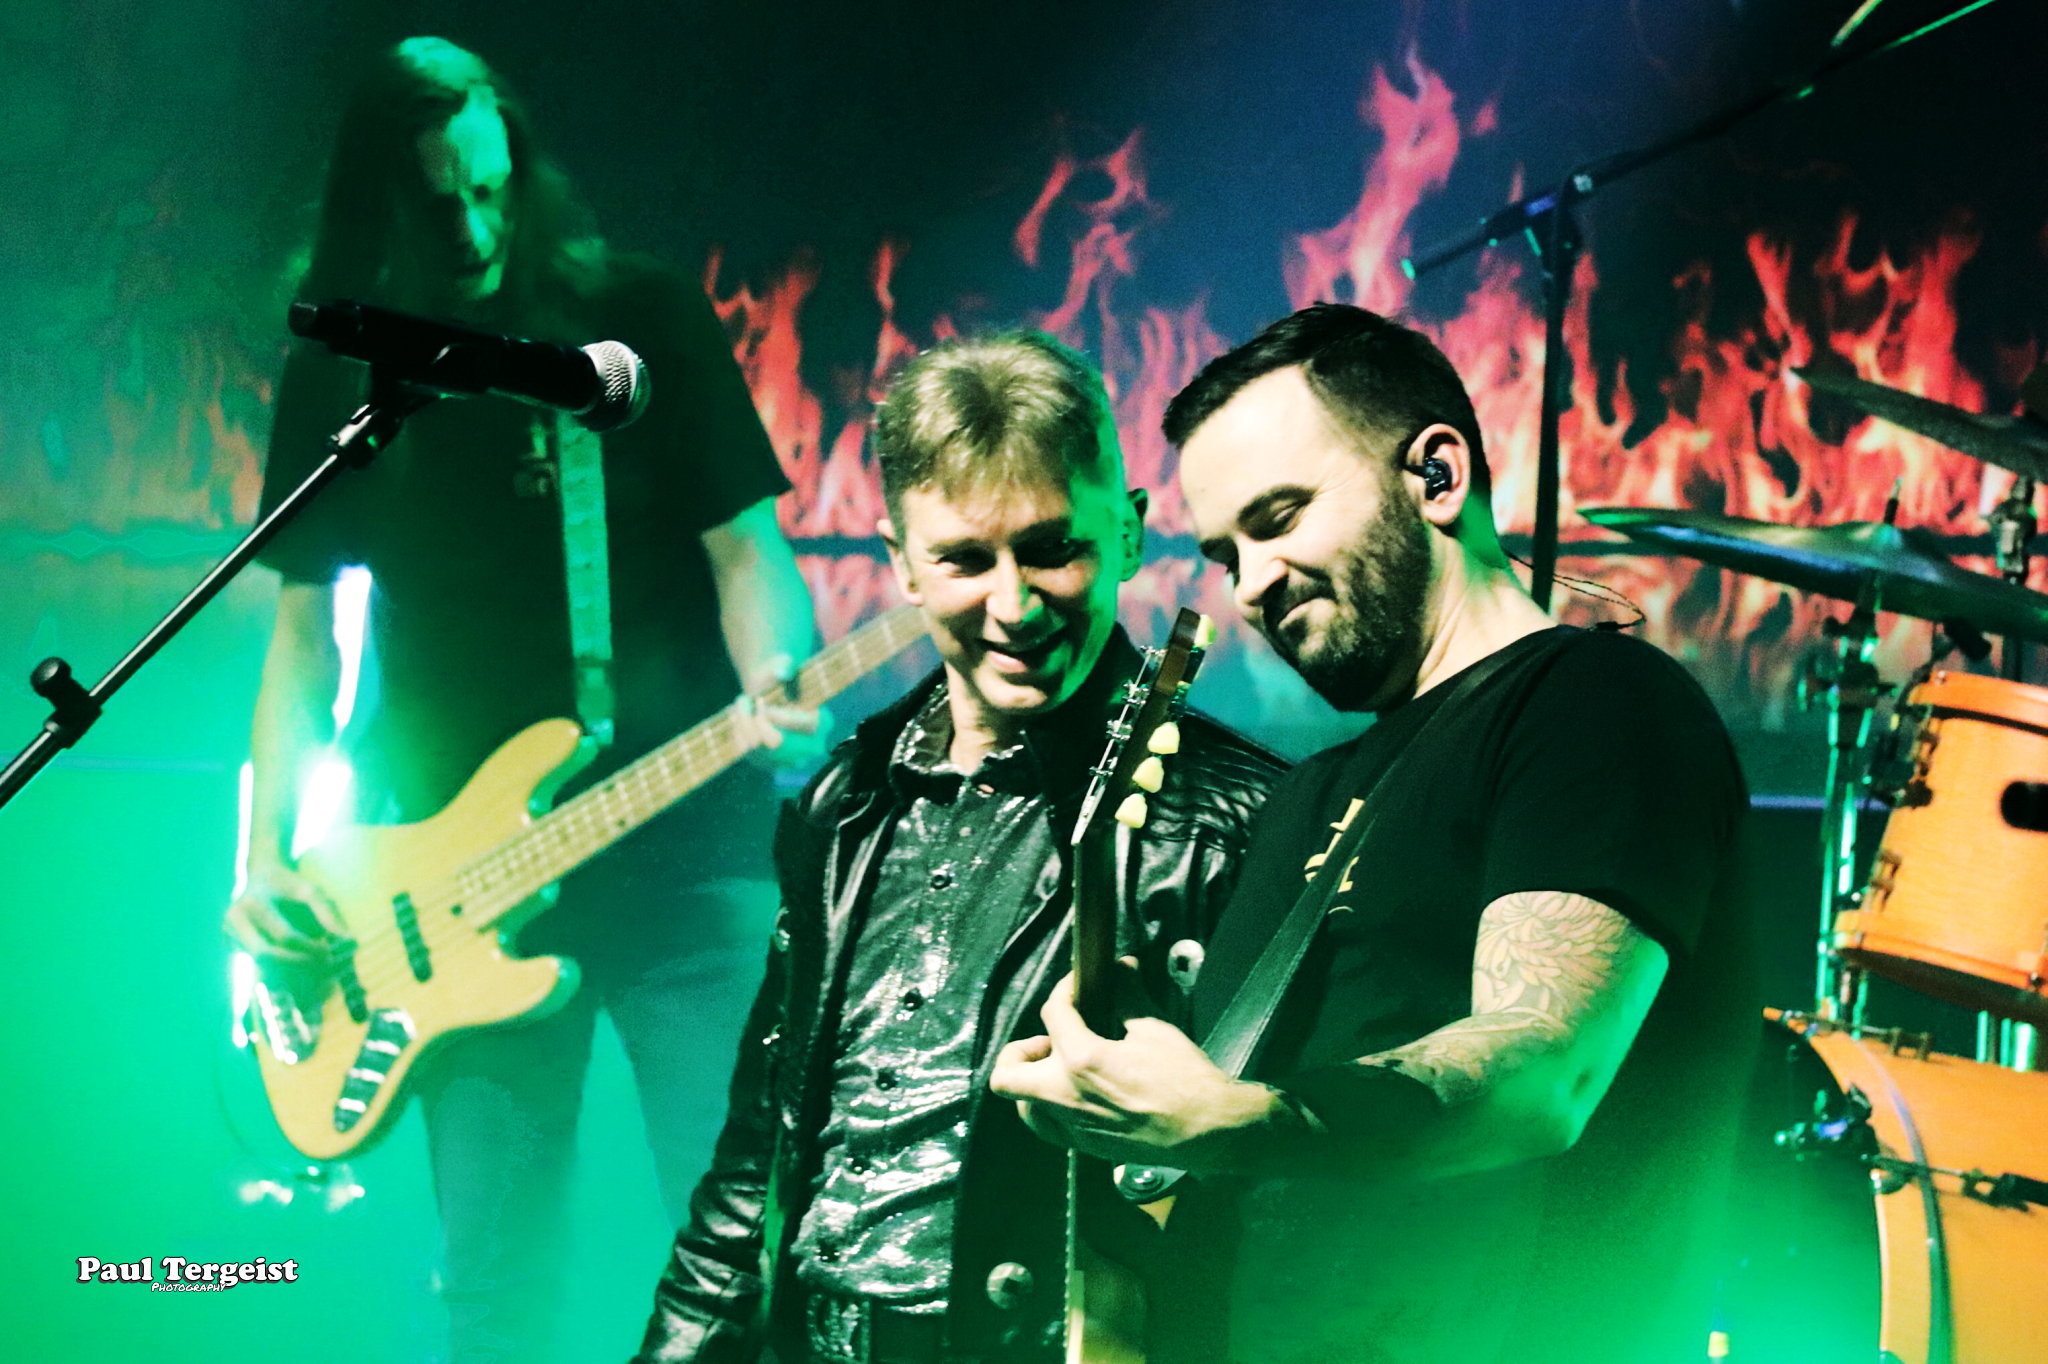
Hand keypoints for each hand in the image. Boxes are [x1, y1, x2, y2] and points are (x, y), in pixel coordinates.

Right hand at [223, 862, 352, 965]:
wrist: (259, 877)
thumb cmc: (288, 884)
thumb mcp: (310, 891)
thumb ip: (327, 915)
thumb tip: (349, 943)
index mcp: (253, 904)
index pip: (284, 936)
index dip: (310, 948)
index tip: (332, 954)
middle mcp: (234, 923)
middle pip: (265, 956)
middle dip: (297, 965)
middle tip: (324, 968)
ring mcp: (229, 937)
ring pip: (259, 967)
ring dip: (289, 975)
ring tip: (317, 974)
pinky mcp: (233, 948)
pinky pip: (258, 968)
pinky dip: (281, 975)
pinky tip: (302, 977)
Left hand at [737, 656, 831, 770]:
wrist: (766, 690)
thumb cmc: (778, 676)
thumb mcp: (782, 664)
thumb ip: (784, 666)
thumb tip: (782, 672)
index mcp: (823, 723)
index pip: (804, 727)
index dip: (778, 715)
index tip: (761, 700)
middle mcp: (810, 747)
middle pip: (777, 743)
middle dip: (756, 720)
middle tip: (748, 700)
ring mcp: (789, 760)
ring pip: (756, 748)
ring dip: (743, 721)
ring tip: (742, 702)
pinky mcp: (769, 764)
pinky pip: (746, 751)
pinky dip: (738, 730)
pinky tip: (740, 716)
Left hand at [989, 970, 1280, 1171]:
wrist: (1207, 1130)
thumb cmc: (1184, 1078)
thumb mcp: (1154, 1029)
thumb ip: (1129, 996)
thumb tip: (1123, 967)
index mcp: (1081, 1059)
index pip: (1053, 1013)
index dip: (1064, 991)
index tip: (1077, 987)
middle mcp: (1066, 1095)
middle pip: (1006, 1074)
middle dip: (1018, 1052)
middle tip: (1048, 1043)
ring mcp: (1072, 1125)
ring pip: (1023, 1106)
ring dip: (1033, 1084)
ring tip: (1061, 1071)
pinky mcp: (1084, 1146)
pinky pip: (1051, 1126)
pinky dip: (1052, 1108)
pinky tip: (1078, 1095)